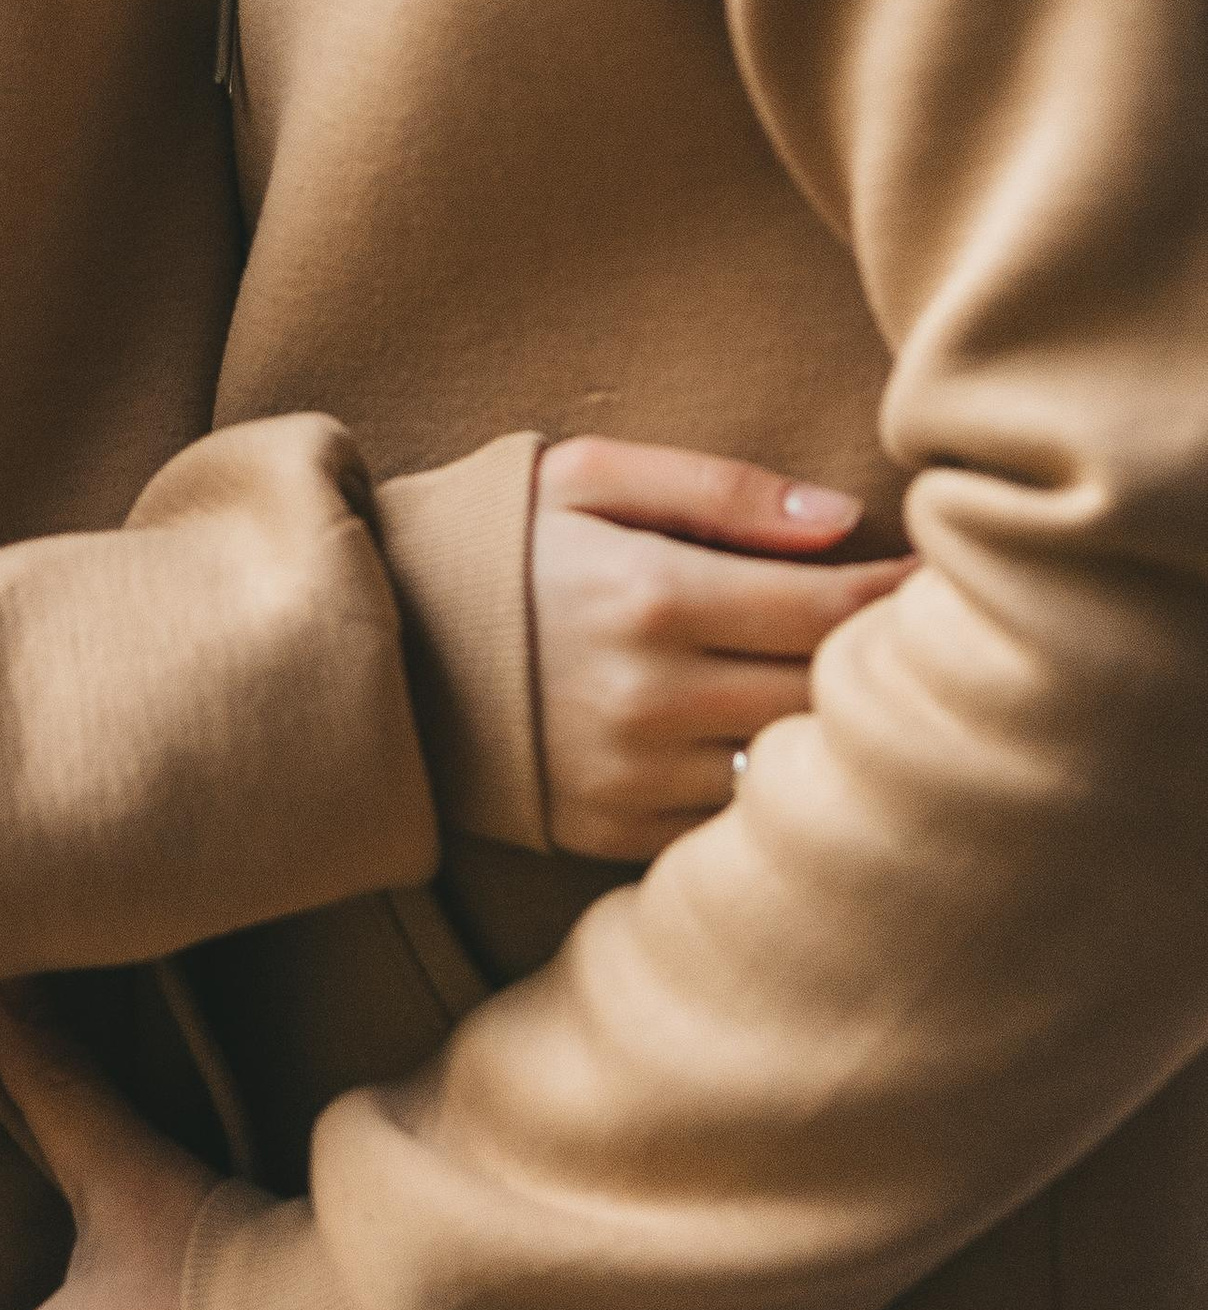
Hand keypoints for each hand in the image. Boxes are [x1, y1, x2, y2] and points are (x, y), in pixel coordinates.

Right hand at [533, 437, 912, 859]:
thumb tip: (842, 518)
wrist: (371, 646)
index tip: (938, 579)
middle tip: (928, 638)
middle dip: (887, 666)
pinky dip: (770, 796)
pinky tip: (781, 756)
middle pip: (826, 696)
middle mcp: (648, 698)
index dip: (899, 594)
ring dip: (835, 737)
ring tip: (869, 700)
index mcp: (649, 595)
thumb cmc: (491, 541)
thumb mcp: (583, 475)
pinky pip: (732, 826)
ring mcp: (630, 778)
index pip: (827, 606)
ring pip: (790, 771)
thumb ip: (718, 487)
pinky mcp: (610, 835)